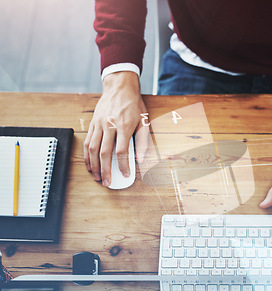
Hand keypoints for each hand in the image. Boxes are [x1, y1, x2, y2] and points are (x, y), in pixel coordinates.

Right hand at [84, 71, 148, 186]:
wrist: (120, 87)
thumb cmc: (134, 105)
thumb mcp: (144, 122)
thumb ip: (143, 142)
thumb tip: (140, 160)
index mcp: (124, 126)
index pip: (122, 151)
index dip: (123, 165)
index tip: (126, 175)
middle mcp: (109, 125)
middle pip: (104, 152)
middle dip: (106, 170)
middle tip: (107, 182)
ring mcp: (99, 124)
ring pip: (92, 148)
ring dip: (94, 165)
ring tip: (98, 177)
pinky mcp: (93, 123)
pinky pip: (87, 141)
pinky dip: (87, 155)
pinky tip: (90, 164)